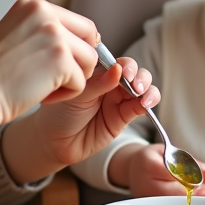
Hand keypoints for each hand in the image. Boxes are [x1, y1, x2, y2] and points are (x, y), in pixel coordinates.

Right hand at [0, 0, 99, 126]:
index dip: (76, 47)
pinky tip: (40, 95)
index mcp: (33, 5)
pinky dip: (65, 95)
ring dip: (72, 79)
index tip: (59, 63)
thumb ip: (43, 31)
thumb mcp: (15, 36)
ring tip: (43, 86)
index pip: (78, 22)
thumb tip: (83, 38)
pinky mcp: (61, 60)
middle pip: (90, 38)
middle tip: (57, 78)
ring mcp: (54, 35)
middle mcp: (45, 13)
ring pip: (89, 61)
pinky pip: (81, 83)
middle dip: (80, 62)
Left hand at [29, 55, 163, 166]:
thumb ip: (99, 84)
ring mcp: (119, 99)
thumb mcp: (77, 95)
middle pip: (134, 72)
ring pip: (143, 87)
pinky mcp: (125, 116)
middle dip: (139, 75)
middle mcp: (111, 83)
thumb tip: (119, 69)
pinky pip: (142, 106)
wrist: (56, 142)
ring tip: (141, 94)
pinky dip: (148, 102)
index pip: (118, 62)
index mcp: (98, 72)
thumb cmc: (60, 113)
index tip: (124, 72)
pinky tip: (145, 104)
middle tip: (134, 84)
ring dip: (147, 87)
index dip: (125, 65)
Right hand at [109, 143, 204, 197]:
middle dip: (193, 190)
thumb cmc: (156, 158)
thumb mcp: (173, 153)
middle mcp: (142, 182)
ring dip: (190, 199)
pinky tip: (191, 198)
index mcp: (147, 163)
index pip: (174, 172)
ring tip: (203, 192)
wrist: (133, 168)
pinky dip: (182, 204)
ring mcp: (143, 197)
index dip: (192, 176)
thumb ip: (192, 163)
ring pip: (172, 203)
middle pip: (173, 191)